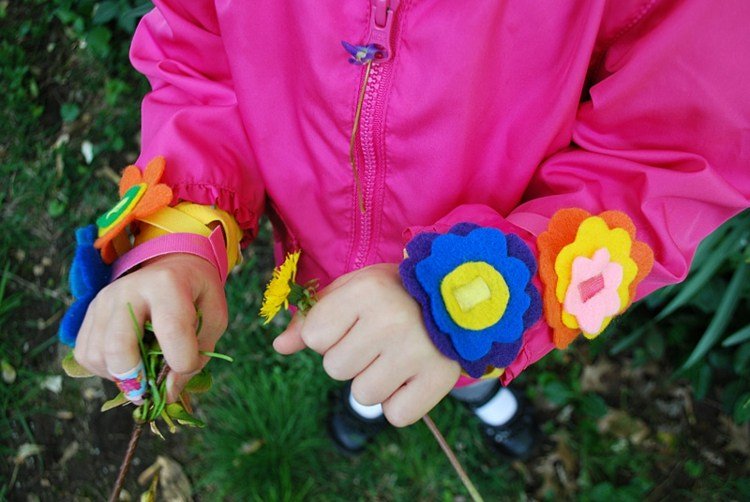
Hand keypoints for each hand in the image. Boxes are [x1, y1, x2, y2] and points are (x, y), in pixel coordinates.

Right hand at [74, 253, 227, 401]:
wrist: (172, 267)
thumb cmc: (196, 295)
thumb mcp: (213, 318)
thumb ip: (199, 355)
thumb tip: (168, 393)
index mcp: (167, 284)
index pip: (172, 331)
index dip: (183, 362)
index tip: (186, 369)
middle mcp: (128, 289)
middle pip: (118, 347)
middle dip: (137, 379)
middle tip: (152, 389)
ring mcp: (103, 300)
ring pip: (97, 356)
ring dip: (121, 376)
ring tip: (143, 369)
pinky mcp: (89, 313)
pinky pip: (86, 355)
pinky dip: (105, 370)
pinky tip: (128, 361)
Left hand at [273, 263, 460, 426]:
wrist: (461, 298)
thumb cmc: (396, 293)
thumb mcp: (354, 289)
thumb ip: (314, 315)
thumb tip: (279, 346)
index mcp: (366, 292)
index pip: (314, 337)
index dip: (329, 333)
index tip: (354, 321)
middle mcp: (390, 322)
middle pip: (335, 369)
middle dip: (351, 358)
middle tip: (379, 339)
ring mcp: (416, 353)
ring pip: (363, 395)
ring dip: (375, 382)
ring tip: (396, 357)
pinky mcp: (438, 380)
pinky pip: (396, 415)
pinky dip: (401, 403)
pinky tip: (412, 377)